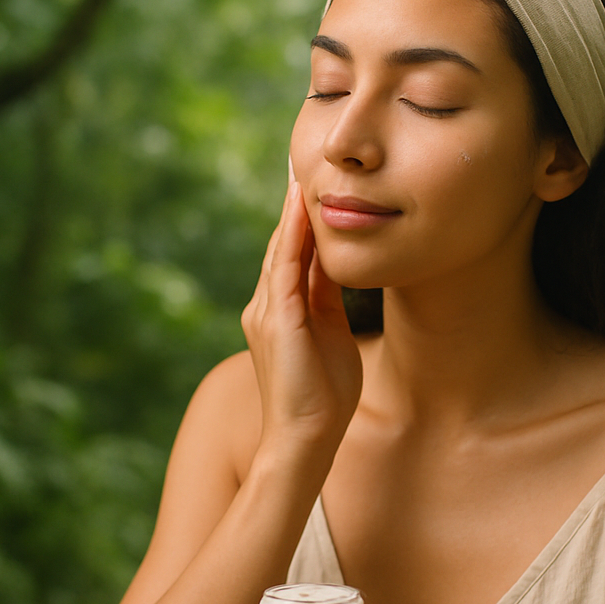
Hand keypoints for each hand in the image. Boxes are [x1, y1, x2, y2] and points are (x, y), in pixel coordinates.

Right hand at [240, 163, 362, 451]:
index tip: (315, 188)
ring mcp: (267, 313)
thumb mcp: (330, 336)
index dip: (302, 222)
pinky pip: (285, 268)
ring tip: (305, 174)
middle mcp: (265, 307)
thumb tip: (338, 269)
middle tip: (307, 164)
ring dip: (293, 212)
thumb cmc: (323, 398)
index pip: (291, 256)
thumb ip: (328, 302)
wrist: (305, 439)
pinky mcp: (277, 321)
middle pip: (281, 246)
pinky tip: (302, 210)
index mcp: (280, 312)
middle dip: (294, 208)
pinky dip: (292, 236)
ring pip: (280, 250)